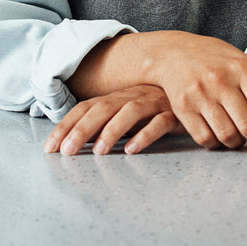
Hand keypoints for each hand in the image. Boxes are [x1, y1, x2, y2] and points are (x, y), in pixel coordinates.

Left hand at [44, 84, 181, 155]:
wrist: (197, 93)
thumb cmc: (158, 108)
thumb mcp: (129, 115)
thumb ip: (106, 125)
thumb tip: (76, 142)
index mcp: (118, 97)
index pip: (86, 107)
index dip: (66, 125)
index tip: (49, 148)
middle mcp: (133, 96)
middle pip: (102, 108)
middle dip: (81, 129)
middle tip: (67, 152)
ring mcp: (154, 103)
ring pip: (130, 112)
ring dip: (111, 131)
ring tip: (98, 152)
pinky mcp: (175, 113)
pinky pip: (160, 122)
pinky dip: (145, 134)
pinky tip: (133, 149)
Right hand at [144, 33, 246, 151]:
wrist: (174, 52)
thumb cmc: (219, 61)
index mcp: (242, 68)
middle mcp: (221, 81)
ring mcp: (200, 94)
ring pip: (228, 136)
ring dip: (239, 144)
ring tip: (241, 136)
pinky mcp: (183, 108)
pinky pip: (206, 139)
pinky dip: (217, 144)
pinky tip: (221, 135)